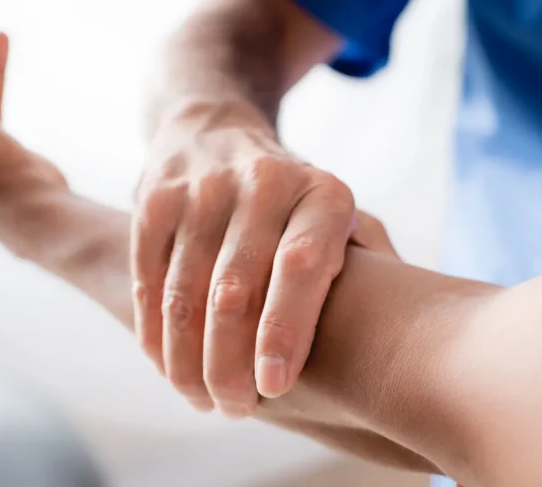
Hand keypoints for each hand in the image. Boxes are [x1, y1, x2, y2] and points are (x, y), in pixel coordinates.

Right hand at [134, 104, 391, 415]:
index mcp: (322, 194)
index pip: (302, 266)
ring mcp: (203, 188)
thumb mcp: (341, 218)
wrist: (213, 133)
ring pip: (186, 294)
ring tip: (203, 399)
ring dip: (189, 360)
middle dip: (230, 364)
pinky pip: (149, 280)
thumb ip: (368, 266)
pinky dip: (156, 333)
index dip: (286, 331)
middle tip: (237, 408)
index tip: (274, 387)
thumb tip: (391, 339)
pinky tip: (169, 367)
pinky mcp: (154, 200)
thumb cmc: (295, 206)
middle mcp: (263, 182)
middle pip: (236, 290)